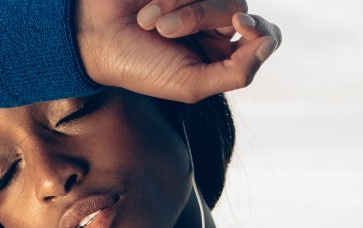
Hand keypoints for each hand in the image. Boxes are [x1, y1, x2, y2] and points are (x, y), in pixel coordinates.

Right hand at [76, 0, 281, 102]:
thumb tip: (267, 45)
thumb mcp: (191, 85)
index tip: (242, 23)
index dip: (262, 28)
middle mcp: (215, 23)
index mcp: (223, 53)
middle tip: (164, 30)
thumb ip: (236, 72)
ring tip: (149, 22)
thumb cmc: (140, 67)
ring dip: (182, 6)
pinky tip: (146, 11)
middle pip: (237, 6)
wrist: (95, 39)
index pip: (265, 36)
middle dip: (200, 15)